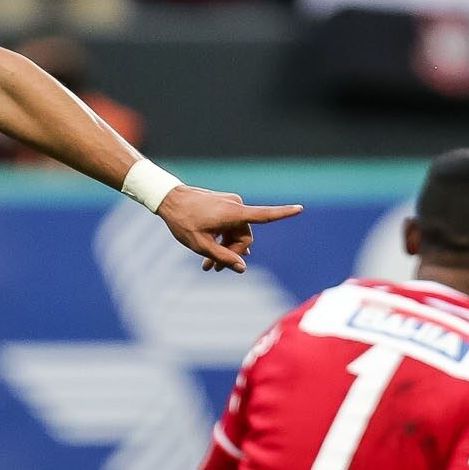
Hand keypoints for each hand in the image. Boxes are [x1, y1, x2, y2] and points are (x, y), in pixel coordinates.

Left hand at [156, 186, 302, 272]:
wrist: (168, 200)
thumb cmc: (184, 221)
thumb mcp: (201, 245)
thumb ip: (223, 257)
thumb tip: (242, 268)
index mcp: (234, 213)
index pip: (265, 215)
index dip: (283, 213)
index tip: (300, 208)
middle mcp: (236, 206)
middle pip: (244, 237)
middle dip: (233, 254)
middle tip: (214, 269)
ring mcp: (230, 205)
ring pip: (235, 234)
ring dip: (225, 250)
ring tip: (208, 267)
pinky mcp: (223, 206)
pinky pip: (229, 226)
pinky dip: (221, 239)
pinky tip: (208, 255)